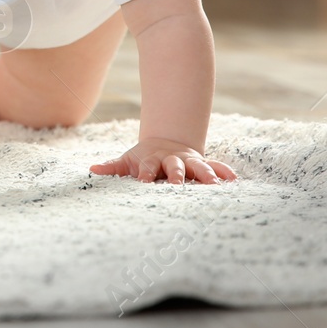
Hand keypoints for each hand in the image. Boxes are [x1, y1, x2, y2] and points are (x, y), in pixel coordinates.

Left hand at [89, 137, 236, 183]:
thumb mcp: (126, 161)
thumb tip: (92, 169)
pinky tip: (234, 179)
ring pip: (198, 166)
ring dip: (206, 173)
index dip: (145, 174)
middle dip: (176, 174)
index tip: (143, 182)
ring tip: (215, 184)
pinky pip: (216, 166)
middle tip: (178, 184)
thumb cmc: (142, 159)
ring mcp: (188, 161)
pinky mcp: (202, 164)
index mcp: (152, 160)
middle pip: (175, 166)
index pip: (148, 167)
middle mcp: (172, 159)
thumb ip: (112, 167)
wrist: (163, 143)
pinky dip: (224, 171)